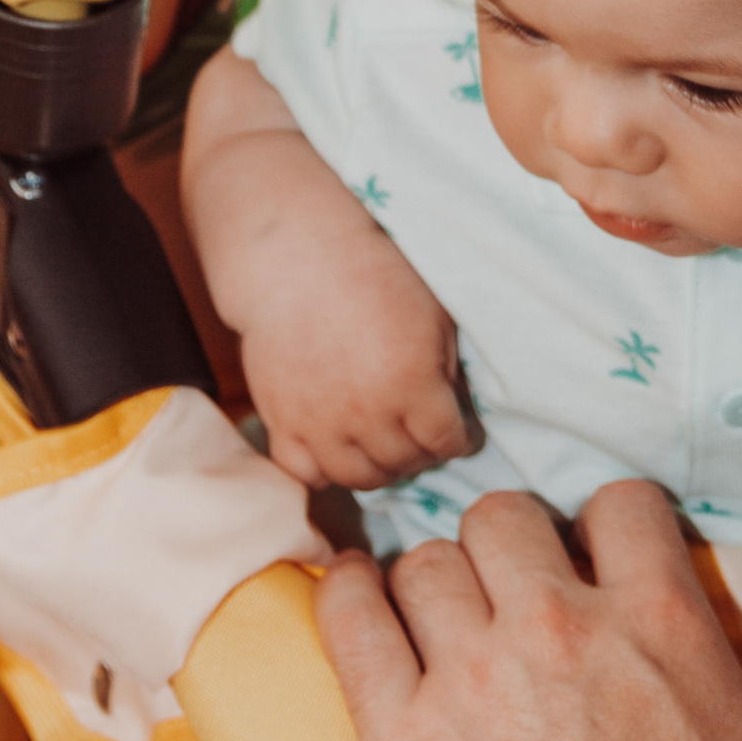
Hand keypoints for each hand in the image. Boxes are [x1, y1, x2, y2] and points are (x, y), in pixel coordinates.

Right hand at [239, 242, 475, 492]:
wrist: (299, 262)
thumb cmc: (376, 279)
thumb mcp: (434, 317)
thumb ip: (449, 373)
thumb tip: (456, 414)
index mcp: (412, 384)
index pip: (447, 442)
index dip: (459, 441)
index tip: (458, 434)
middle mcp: (369, 413)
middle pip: (406, 462)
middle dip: (422, 454)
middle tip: (421, 438)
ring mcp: (321, 423)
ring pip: (359, 478)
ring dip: (380, 469)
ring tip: (384, 448)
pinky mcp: (282, 422)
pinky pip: (305, 473)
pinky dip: (324, 471)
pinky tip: (337, 451)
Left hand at [316, 479, 741, 740]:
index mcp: (659, 625)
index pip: (622, 506)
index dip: (607, 520)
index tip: (596, 549)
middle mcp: (558, 625)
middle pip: (503, 517)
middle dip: (505, 540)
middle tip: (508, 581)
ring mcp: (470, 671)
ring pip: (425, 564)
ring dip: (431, 580)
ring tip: (435, 609)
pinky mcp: (399, 731)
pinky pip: (351, 624)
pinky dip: (346, 597)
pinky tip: (351, 593)